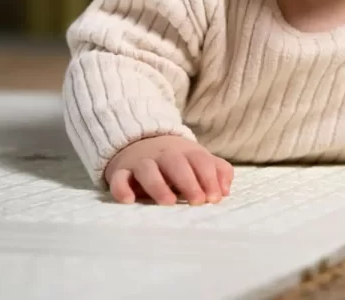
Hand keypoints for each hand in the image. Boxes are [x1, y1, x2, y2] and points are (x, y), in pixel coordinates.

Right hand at [104, 135, 233, 205]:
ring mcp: (141, 162)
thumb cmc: (176, 160)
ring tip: (168, 202)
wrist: (139, 141)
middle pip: (176, 164)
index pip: (200, 160)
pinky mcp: (121, 171)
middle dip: (188, 182)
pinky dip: (121, 188)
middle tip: (197, 202)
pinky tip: (128, 200)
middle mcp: (163, 154)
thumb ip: (217, 171)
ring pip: (148, 170)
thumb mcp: (198, 160)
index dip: (209, 178)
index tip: (215, 198)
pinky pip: (119, 179)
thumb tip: (225, 190)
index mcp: (186, 152)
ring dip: (158, 186)